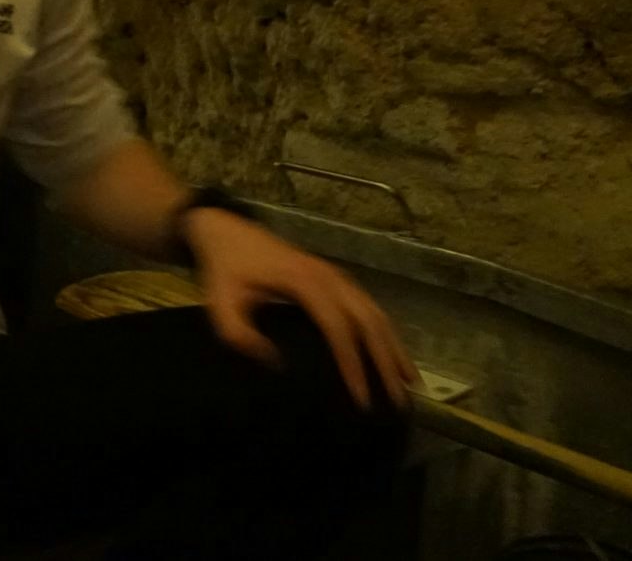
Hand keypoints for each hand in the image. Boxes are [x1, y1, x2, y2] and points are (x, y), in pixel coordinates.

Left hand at [182, 208, 418, 412]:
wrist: (225, 230)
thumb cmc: (224, 269)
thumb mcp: (220, 303)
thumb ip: (241, 335)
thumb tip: (277, 364)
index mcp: (303, 282)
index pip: (338, 328)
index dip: (353, 365)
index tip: (361, 400)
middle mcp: (329, 277)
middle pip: (368, 322)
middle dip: (386, 362)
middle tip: (399, 401)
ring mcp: (336, 275)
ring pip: (376, 313)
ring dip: (394, 348)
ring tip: (411, 384)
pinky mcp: (336, 278)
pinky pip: (369, 307)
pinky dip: (386, 332)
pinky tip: (393, 355)